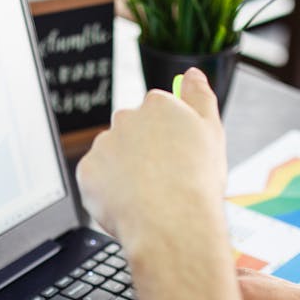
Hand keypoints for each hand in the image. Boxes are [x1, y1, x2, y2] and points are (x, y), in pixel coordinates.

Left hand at [76, 68, 227, 248]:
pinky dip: (108, 190)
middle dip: (143, 152)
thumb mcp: (212, 133)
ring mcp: (104, 144)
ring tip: (147, 196)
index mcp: (158, 105)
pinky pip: (96, 178)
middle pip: (132, 132)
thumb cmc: (196, 184)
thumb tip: (194, 74)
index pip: (157, 113)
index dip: (168, 139)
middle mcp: (126, 118)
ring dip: (124, 170)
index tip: (175, 157)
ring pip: (113, 155)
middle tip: (162, 179)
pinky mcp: (87, 171)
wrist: (171, 225)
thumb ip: (200, 98)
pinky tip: (128, 203)